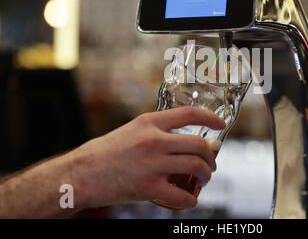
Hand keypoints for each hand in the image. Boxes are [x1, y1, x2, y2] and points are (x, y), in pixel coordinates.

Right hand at [71, 106, 225, 209]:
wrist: (81, 174)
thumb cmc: (106, 152)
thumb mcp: (132, 131)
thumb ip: (157, 132)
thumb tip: (187, 141)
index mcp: (149, 122)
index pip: (189, 113)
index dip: (210, 118)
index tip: (221, 125)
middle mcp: (153, 140)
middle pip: (199, 144)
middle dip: (211, 157)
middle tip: (210, 164)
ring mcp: (152, 164)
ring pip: (196, 167)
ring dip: (206, 175)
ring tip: (203, 179)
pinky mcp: (148, 188)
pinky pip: (182, 195)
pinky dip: (192, 200)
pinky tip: (190, 199)